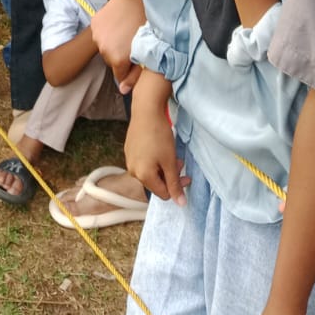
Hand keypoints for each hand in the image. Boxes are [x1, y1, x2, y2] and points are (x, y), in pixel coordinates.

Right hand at [91, 0, 145, 90]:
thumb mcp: (147, 52)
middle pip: (112, 62)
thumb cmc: (146, 24)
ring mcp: (97, 36)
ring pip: (105, 48)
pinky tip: (118, 23)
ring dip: (113, 44)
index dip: (130, 69)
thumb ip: (136, 74)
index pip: (120, 76)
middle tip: (133, 43)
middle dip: (121, 56)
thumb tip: (123, 90)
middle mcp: (104, 50)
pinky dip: (107, 32)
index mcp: (118, 59)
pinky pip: (100, 34)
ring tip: (125, 31)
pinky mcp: (94, 24)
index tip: (137, 58)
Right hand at [124, 81, 188, 204]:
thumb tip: (181, 205)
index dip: (177, 186)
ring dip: (162, 167)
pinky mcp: (128, 150)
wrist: (145, 110)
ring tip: (170, 154)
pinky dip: (154, 160)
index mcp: (143, 176)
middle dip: (170, 175)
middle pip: (156, 183)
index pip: (163, 193)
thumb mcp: (170, 161)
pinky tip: (159, 148)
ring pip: (150, 172)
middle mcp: (132, 171)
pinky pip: (143, 162)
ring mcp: (129, 160)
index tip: (186, 174)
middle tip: (179, 162)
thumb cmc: (159, 135)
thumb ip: (175, 184)